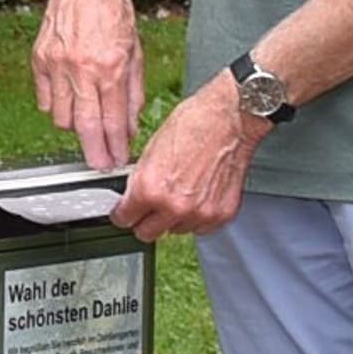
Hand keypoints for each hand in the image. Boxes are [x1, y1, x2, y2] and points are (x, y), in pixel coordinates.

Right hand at [33, 0, 146, 170]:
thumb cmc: (113, 10)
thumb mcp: (135, 52)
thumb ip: (133, 93)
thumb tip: (130, 126)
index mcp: (111, 67)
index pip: (114, 121)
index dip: (116, 146)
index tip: (117, 160)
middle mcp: (82, 68)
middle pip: (85, 126)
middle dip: (94, 152)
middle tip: (100, 163)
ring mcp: (57, 65)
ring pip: (62, 118)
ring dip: (76, 129)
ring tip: (88, 127)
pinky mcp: (40, 59)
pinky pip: (46, 100)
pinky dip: (57, 108)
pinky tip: (70, 104)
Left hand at [115, 74, 261, 240]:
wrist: (230, 120)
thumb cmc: (194, 125)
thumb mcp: (150, 149)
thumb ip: (139, 180)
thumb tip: (131, 196)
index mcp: (150, 189)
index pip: (124, 219)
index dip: (122, 213)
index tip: (124, 212)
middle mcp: (174, 206)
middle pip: (147, 234)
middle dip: (144, 221)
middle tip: (148, 208)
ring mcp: (200, 214)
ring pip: (175, 231)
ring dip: (173, 218)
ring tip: (180, 192)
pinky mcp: (221, 215)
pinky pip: (201, 228)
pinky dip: (197, 217)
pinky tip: (197, 196)